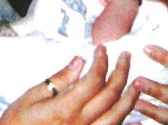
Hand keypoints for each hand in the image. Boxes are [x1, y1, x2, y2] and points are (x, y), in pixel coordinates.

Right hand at [0, 45, 140, 124]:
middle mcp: (81, 124)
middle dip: (121, 72)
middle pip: (111, 95)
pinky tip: (137, 119)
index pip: (94, 80)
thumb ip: (57, 81)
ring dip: (130, 97)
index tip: (102, 50)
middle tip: (126, 56)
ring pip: (118, 116)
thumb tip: (78, 61)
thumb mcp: (30, 99)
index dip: (102, 61)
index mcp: (65, 109)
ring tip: (135, 81)